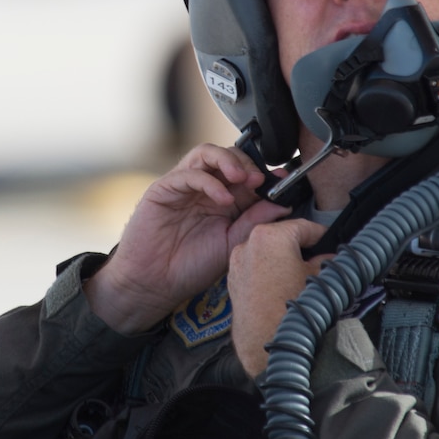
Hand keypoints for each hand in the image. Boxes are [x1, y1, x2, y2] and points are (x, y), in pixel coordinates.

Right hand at [86, 144, 288, 334]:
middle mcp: (204, 188)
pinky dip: (209, 181)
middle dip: (248, 164)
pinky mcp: (164, 189)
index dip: (265, 174)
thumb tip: (283, 204)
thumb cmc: (191, 267)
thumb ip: (254, 221)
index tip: (283, 181)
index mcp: (224, 199)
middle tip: (261, 180)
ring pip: (207, 154)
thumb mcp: (232, 244)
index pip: (246, 174)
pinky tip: (222, 199)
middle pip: (228, 157)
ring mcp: (184, 186)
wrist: (154, 283)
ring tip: (243, 179)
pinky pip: (188, 174)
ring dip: (229, 161)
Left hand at [229, 219, 332, 377]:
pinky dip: (268, 272)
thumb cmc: (291, 310)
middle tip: (319, 259)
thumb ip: (325, 261)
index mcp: (270, 236)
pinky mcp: (233, 280)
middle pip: (282, 237)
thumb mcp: (318, 279)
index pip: (304, 226)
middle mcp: (248, 244)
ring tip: (301, 276)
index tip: (330, 241)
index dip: (322, 234)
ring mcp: (237, 262)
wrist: (269, 342)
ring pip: (267, 252)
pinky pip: (255, 267)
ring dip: (283, 259)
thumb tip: (329, 259)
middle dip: (301, 247)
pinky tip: (282, 287)